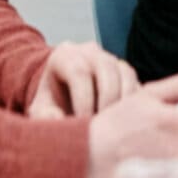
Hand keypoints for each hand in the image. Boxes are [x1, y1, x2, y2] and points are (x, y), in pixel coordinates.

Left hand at [26, 41, 140, 117]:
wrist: (62, 95)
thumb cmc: (51, 103)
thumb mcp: (40, 110)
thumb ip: (45, 116)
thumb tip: (61, 120)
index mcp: (64, 56)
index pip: (79, 71)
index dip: (84, 98)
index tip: (84, 121)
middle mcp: (89, 51)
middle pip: (106, 68)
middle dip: (108, 99)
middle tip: (105, 125)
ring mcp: (109, 58)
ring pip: (126, 72)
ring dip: (124, 101)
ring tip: (117, 125)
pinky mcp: (125, 70)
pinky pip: (137, 81)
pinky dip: (135, 101)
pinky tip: (127, 121)